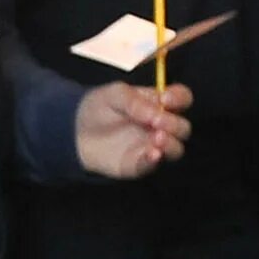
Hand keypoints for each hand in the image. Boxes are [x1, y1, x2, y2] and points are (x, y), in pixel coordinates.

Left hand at [74, 83, 190, 177]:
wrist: (75, 130)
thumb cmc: (100, 108)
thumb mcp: (114, 94)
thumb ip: (134, 100)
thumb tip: (156, 114)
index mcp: (158, 104)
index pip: (182, 99)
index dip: (179, 98)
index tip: (165, 98)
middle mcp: (160, 126)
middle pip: (183, 127)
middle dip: (175, 124)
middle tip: (158, 122)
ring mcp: (151, 146)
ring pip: (176, 149)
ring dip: (171, 144)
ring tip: (157, 138)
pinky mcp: (139, 164)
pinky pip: (153, 164)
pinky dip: (154, 159)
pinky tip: (151, 153)